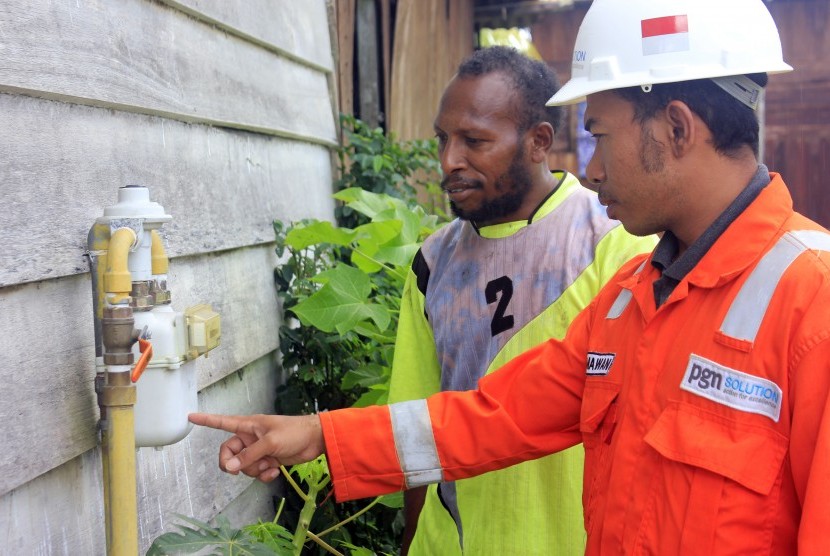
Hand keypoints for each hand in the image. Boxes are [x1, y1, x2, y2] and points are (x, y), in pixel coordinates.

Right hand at [188, 412, 324, 481]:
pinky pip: (256, 472)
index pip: (222, 422)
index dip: (206, 420)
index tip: (190, 417)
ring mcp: (258, 450)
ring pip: (243, 466)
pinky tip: (274, 472)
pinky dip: (263, 475)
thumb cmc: (294, 432)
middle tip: (236, 471)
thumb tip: (230, 467)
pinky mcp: (268, 460)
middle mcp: (250, 437)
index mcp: (248, 426)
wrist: (315, 440)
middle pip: (229, 453)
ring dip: (253, 470)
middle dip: (233, 464)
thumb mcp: (270, 442)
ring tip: (268, 465)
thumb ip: (249, 455)